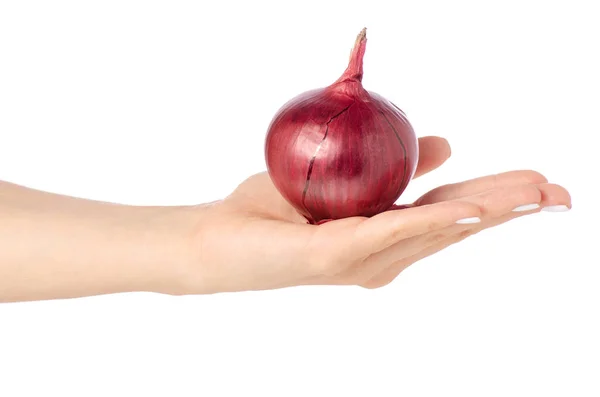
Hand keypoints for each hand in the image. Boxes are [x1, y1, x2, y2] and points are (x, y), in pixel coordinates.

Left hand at [183, 136, 571, 293]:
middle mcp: (381, 255)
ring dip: (485, 211)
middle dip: (508, 209)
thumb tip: (444, 144)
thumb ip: (395, 167)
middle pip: (454, 227)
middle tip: (559, 194)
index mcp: (383, 235)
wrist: (216, 239)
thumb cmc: (272, 210)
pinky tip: (466, 210)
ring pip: (433, 230)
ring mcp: (361, 260)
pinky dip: (429, 220)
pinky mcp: (335, 254)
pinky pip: (389, 231)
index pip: (449, 213)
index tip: (537, 184)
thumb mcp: (341, 179)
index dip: (495, 199)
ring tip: (533, 196)